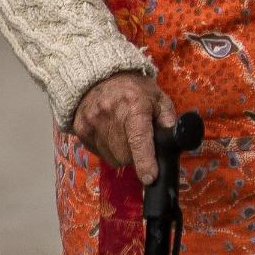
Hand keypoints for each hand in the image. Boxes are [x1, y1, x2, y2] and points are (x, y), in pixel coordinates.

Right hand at [71, 71, 175, 185]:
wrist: (100, 76)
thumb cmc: (135, 90)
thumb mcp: (158, 98)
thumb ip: (168, 120)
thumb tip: (174, 142)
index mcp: (134, 105)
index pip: (139, 139)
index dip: (145, 161)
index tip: (150, 178)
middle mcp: (110, 114)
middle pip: (125, 155)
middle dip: (136, 155)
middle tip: (139, 142)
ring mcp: (92, 122)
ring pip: (112, 158)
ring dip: (122, 154)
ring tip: (124, 134)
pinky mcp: (81, 129)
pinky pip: (99, 153)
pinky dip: (108, 149)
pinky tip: (111, 133)